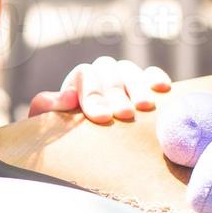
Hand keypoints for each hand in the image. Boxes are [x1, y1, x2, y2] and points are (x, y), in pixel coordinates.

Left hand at [28, 56, 171, 123]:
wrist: (89, 140)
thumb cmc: (68, 131)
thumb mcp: (49, 121)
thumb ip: (48, 107)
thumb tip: (67, 96)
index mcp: (78, 80)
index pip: (84, 77)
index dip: (93, 96)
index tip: (102, 117)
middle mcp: (101, 73)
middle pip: (109, 74)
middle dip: (116, 95)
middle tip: (125, 114)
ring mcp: (123, 76)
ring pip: (129, 71)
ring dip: (138, 87)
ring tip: (145, 107)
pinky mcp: (144, 82)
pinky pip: (151, 74)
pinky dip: (156, 79)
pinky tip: (163, 90)